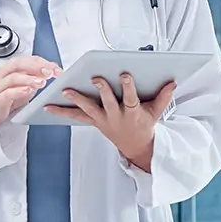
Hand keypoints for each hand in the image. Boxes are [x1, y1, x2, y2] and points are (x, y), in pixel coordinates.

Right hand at [0, 55, 61, 125]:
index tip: (57, 70)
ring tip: (41, 82)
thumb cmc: (11, 95)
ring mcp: (0, 86)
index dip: (44, 63)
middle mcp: (5, 73)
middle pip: (19, 64)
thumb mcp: (27, 83)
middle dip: (36, 67)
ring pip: (13, 78)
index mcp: (13, 67)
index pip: (29, 60)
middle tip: (49, 73)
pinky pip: (7, 93)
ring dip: (29, 79)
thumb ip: (39, 75)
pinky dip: (18, 91)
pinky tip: (28, 91)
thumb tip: (54, 68)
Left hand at [47, 73, 176, 171]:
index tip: (125, 74)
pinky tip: (48, 106)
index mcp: (133, 113)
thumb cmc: (144, 125)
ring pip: (88, 109)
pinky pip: (76, 117)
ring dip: (76, 99)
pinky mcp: (94, 122)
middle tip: (96, 78)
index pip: (131, 98)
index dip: (128, 87)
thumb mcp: (157, 113)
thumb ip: (164, 97)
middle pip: (108, 102)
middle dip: (102, 90)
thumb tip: (173, 82)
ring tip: (65, 90)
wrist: (135, 147)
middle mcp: (116, 117)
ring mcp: (103, 120)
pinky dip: (62, 112)